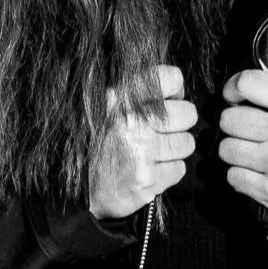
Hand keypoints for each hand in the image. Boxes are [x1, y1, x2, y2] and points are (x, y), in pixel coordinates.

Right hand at [88, 64, 198, 220]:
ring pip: (187, 143)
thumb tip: (178, 91)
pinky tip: (150, 170)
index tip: (168, 100)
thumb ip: (140, 94)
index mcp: (120, 97)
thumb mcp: (108, 108)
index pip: (171, 79)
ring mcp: (140, 151)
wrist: (79, 189)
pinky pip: (179, 169)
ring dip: (174, 150)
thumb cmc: (97, 145)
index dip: (175, 91)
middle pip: (188, 113)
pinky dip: (168, 172)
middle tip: (161, 132)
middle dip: (179, 124)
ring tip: (153, 153)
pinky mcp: (147, 179)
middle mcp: (131, 121)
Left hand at [218, 67, 267, 216]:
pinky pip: (232, 176)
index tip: (234, 98)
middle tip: (251, 132)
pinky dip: (240, 175)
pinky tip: (258, 171)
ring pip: (226, 149)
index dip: (232, 90)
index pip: (246, 83)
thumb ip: (267, 90)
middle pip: (228, 119)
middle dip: (234, 125)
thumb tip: (233, 87)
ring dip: (235, 152)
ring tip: (255, 153)